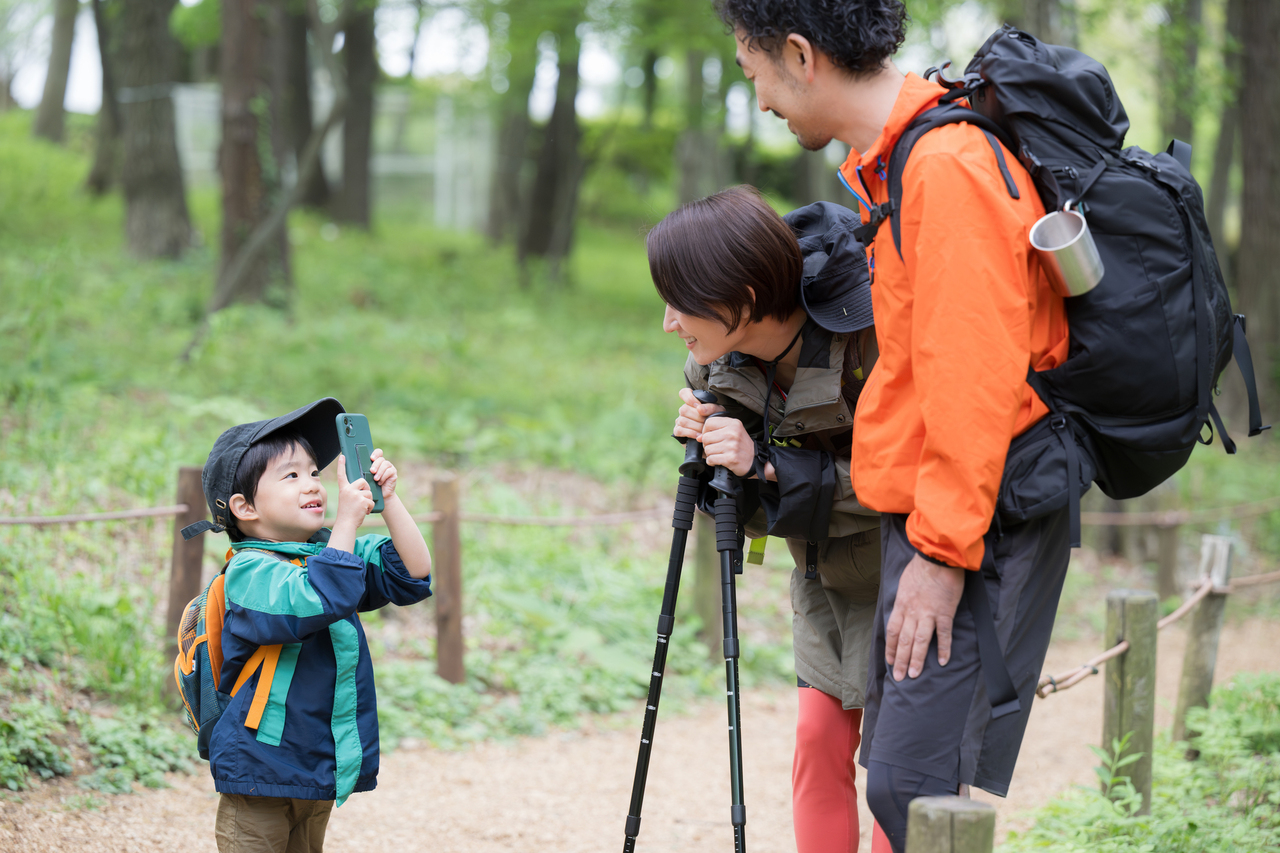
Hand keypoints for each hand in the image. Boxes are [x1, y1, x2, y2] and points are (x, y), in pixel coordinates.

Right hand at [335, 454, 375, 530]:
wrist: (346, 524)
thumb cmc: (347, 512)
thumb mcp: (347, 499)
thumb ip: (352, 491)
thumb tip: (363, 485)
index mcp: (344, 489)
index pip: (342, 474)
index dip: (341, 465)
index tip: (342, 456)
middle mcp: (348, 490)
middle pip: (363, 482)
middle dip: (366, 489)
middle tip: (362, 499)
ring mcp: (355, 495)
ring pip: (369, 492)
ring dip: (368, 501)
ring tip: (361, 508)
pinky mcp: (362, 500)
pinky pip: (371, 501)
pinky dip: (370, 507)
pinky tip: (364, 512)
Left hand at [367, 448, 397, 499]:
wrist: (381, 496)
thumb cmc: (372, 486)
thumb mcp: (366, 477)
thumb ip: (364, 470)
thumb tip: (355, 466)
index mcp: (377, 462)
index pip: (378, 452)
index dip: (376, 453)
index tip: (371, 458)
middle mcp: (384, 463)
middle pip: (381, 459)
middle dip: (376, 464)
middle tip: (371, 471)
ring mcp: (390, 468)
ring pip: (386, 464)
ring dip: (380, 471)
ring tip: (375, 479)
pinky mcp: (394, 473)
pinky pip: (390, 471)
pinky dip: (384, 477)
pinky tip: (380, 482)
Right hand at [673, 387, 724, 441]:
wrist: (715, 437)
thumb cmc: (716, 422)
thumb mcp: (718, 412)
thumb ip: (710, 407)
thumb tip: (699, 408)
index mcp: (693, 402)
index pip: (684, 393)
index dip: (689, 398)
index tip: (698, 405)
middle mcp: (684, 410)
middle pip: (684, 409)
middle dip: (698, 417)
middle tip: (706, 423)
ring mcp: (679, 420)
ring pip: (683, 420)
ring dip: (696, 427)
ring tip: (704, 431)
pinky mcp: (677, 431)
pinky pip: (679, 430)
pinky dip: (690, 433)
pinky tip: (699, 436)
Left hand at [700, 415, 755, 477]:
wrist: (754, 460)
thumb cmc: (742, 445)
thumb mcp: (733, 431)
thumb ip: (716, 430)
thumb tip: (698, 437)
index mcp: (733, 423)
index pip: (709, 423)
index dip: (705, 431)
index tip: (710, 436)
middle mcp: (733, 433)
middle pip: (706, 437)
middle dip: (707, 444)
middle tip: (715, 447)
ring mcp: (732, 446)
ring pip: (707, 449)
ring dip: (710, 454)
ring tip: (718, 454)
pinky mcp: (730, 458)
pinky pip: (711, 459)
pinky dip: (712, 462)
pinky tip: (719, 460)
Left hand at [885, 554, 965, 680]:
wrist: (937, 557)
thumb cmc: (921, 567)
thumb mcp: (904, 583)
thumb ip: (903, 599)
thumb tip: (902, 610)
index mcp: (901, 605)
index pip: (892, 631)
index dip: (890, 648)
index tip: (890, 661)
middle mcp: (912, 612)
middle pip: (903, 641)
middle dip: (900, 661)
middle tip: (899, 677)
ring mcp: (928, 614)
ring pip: (920, 641)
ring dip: (917, 660)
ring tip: (914, 675)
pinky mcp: (945, 612)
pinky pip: (943, 634)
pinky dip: (944, 649)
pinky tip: (943, 661)